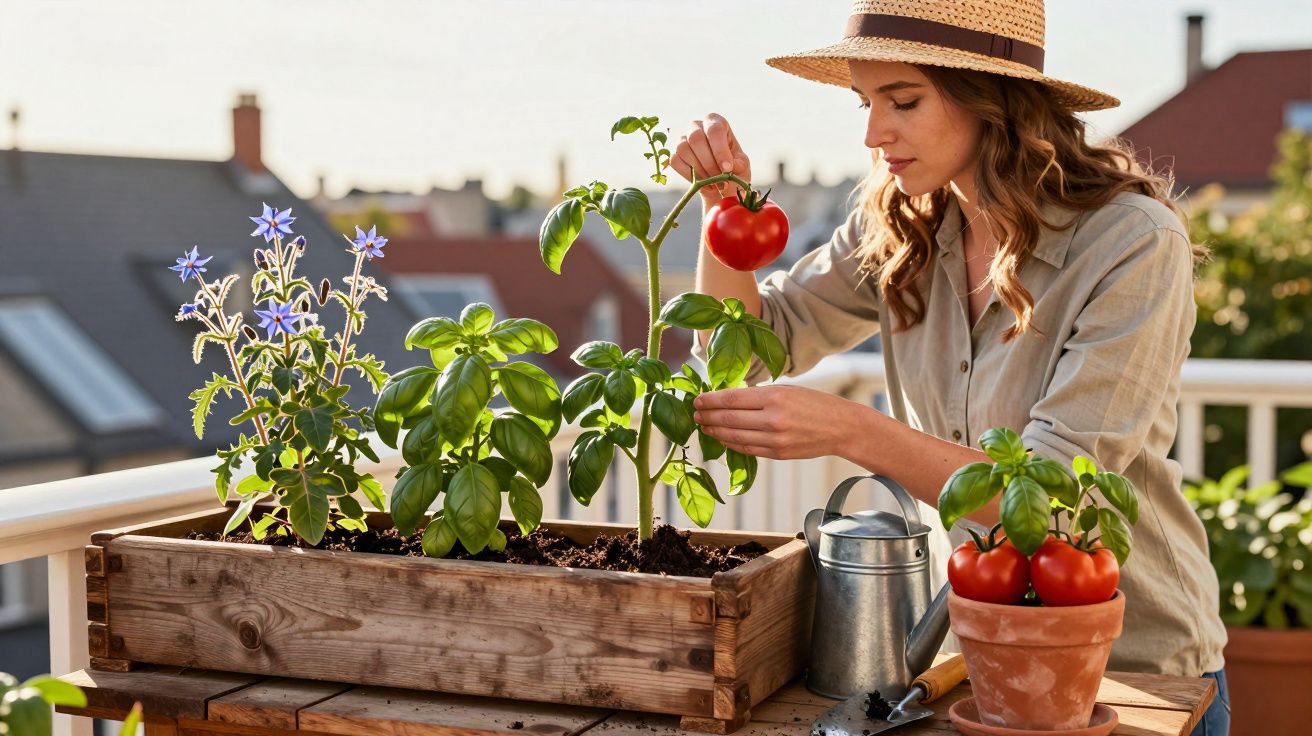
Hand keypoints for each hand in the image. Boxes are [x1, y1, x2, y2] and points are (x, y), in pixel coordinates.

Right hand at [665, 113, 751, 203]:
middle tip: (720, 180)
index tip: (727, 169)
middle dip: (709, 163)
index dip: (720, 150)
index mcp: (716, 122)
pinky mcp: (675, 153)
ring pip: (683, 149)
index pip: (714, 129)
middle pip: (696, 138)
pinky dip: (689, 176)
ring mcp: (683, 139)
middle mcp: (697, 126)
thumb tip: (728, 167)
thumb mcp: (742, 165)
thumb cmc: (734, 169)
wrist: (721, 183)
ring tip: (713, 183)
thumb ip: (738, 164)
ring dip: (699, 170)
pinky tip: (702, 184)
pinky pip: (675, 161)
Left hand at [691, 385, 865, 460]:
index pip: (732, 398)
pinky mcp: (778, 454)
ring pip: (734, 436)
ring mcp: (775, 439)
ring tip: (703, 426)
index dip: (710, 400)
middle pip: (729, 418)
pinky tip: (722, 438)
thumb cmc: (814, 403)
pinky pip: (747, 449)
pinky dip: (731, 444)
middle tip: (695, 413)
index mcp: (774, 396)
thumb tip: (729, 399)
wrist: (841, 427)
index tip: (697, 400)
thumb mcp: (787, 389)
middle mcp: (772, 418)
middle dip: (708, 416)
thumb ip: (760, 395)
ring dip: (715, 431)